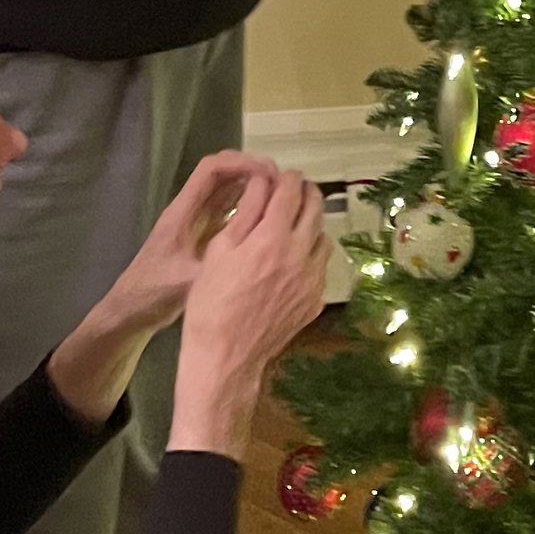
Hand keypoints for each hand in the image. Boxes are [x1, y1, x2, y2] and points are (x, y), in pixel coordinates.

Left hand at [102, 150, 279, 339]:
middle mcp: (189, 209)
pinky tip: (265, 220)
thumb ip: (218, 265)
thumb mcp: (187, 281)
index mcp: (182, 211)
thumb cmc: (152, 294)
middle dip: (251, 171)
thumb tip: (257, 253)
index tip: (269, 174)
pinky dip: (246, 207)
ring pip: (225, 191)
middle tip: (281, 185)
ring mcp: (194, 222)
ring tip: (280, 197)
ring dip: (251, 186)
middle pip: (221, 173)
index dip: (242, 163)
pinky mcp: (199, 236)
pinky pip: (226, 211)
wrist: (129, 312)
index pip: (212, 169)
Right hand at [179, 168, 331, 384]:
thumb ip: (246, 212)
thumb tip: (261, 182)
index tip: (281, 177)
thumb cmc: (211, 301)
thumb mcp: (219, 250)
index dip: (286, 177)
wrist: (226, 356)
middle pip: (315, 207)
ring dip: (310, 225)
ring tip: (291, 230)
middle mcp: (300, 252)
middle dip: (304, 193)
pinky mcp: (316, 300)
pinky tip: (290, 265)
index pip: (291, 189)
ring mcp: (313, 278)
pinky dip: (309, 257)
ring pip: (322, 236)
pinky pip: (320, 267)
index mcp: (273, 236)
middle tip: (292, 194)